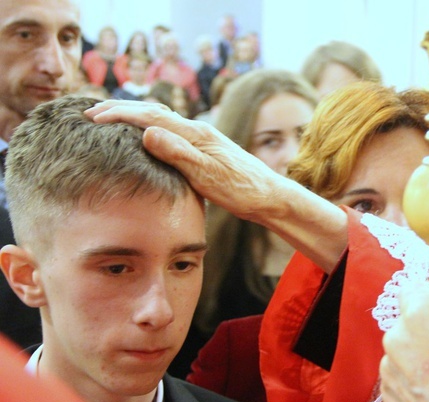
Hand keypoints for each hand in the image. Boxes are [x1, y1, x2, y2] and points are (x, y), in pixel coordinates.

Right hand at [85, 100, 284, 220]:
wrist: (270, 197)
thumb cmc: (242, 190)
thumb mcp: (208, 176)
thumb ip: (178, 154)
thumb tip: (146, 132)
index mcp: (195, 134)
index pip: (149, 117)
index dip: (119, 115)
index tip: (91, 117)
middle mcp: (198, 131)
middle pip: (153, 112)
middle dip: (121, 110)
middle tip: (90, 112)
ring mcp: (203, 139)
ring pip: (162, 119)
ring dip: (135, 116)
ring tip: (111, 118)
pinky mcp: (206, 150)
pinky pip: (172, 131)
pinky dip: (151, 127)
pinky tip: (148, 137)